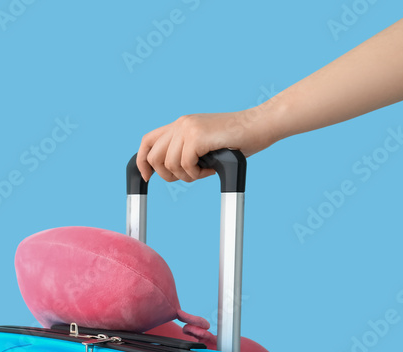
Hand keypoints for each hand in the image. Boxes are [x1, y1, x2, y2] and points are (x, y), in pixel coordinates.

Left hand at [136, 107, 278, 182]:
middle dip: (167, 175)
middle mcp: (181, 123)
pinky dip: (197, 174)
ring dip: (186, 176)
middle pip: (153, 157)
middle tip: (189, 176)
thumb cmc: (237, 140)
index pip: (147, 141)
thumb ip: (185, 151)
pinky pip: (185, 165)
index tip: (147, 177)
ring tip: (203, 171)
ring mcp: (188, 128)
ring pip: (169, 164)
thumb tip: (166, 170)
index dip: (142, 161)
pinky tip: (209, 169)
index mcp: (180, 124)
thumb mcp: (204, 144)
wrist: (260, 126)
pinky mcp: (197, 136)